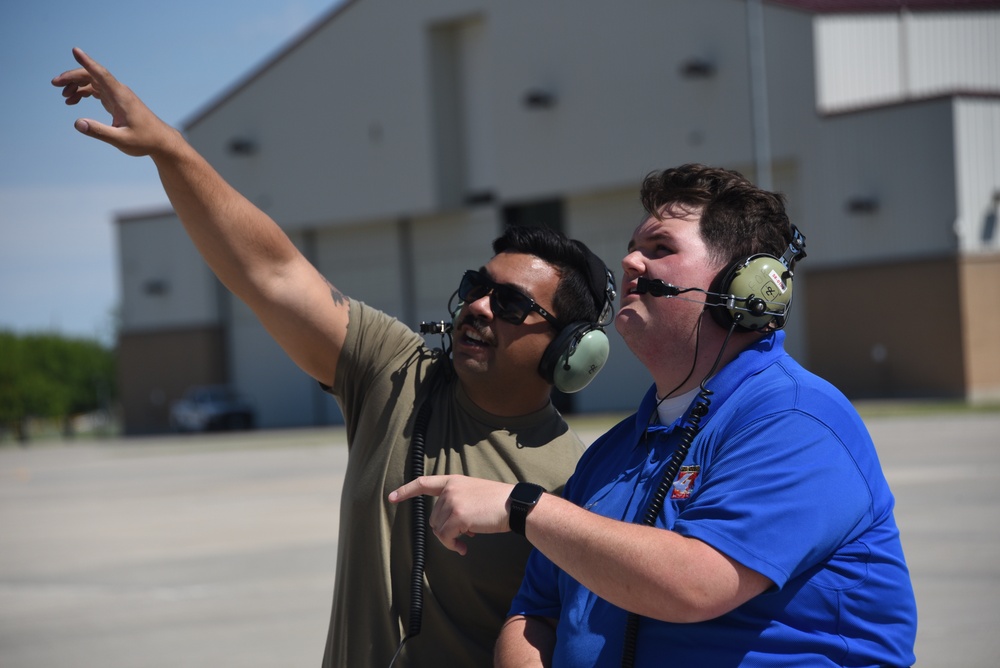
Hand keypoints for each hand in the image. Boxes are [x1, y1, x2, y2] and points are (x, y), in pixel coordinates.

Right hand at [51, 47, 178, 156]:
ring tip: (64, 97)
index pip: (101, 74)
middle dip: (72, 77)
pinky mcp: (116, 101)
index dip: (87, 62)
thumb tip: (77, 123)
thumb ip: (99, 132)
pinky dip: (84, 92)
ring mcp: (117, 95)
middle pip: (92, 75)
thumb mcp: (121, 140)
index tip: (75, 50)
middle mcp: (119, 91)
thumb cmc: (144, 140)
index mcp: (121, 96)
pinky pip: (96, 90)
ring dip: (76, 85)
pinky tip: (73, 100)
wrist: (160, 141)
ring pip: (93, 82)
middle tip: (55, 84)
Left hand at [389, 475, 514, 554]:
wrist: (514, 505)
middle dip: (446, 530)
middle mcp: (450, 489)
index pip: (424, 483)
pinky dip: (453, 546)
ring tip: (468, 539)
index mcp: (454, 481)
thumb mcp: (475, 495)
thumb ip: (459, 504)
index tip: (391, 497)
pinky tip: (465, 547)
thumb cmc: (499, 503)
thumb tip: (452, 529)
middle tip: (466, 535)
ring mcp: (453, 502)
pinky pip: (446, 538)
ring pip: (438, 530)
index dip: (406, 491)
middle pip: (434, 518)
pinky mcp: (457, 516)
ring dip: (451, 539)